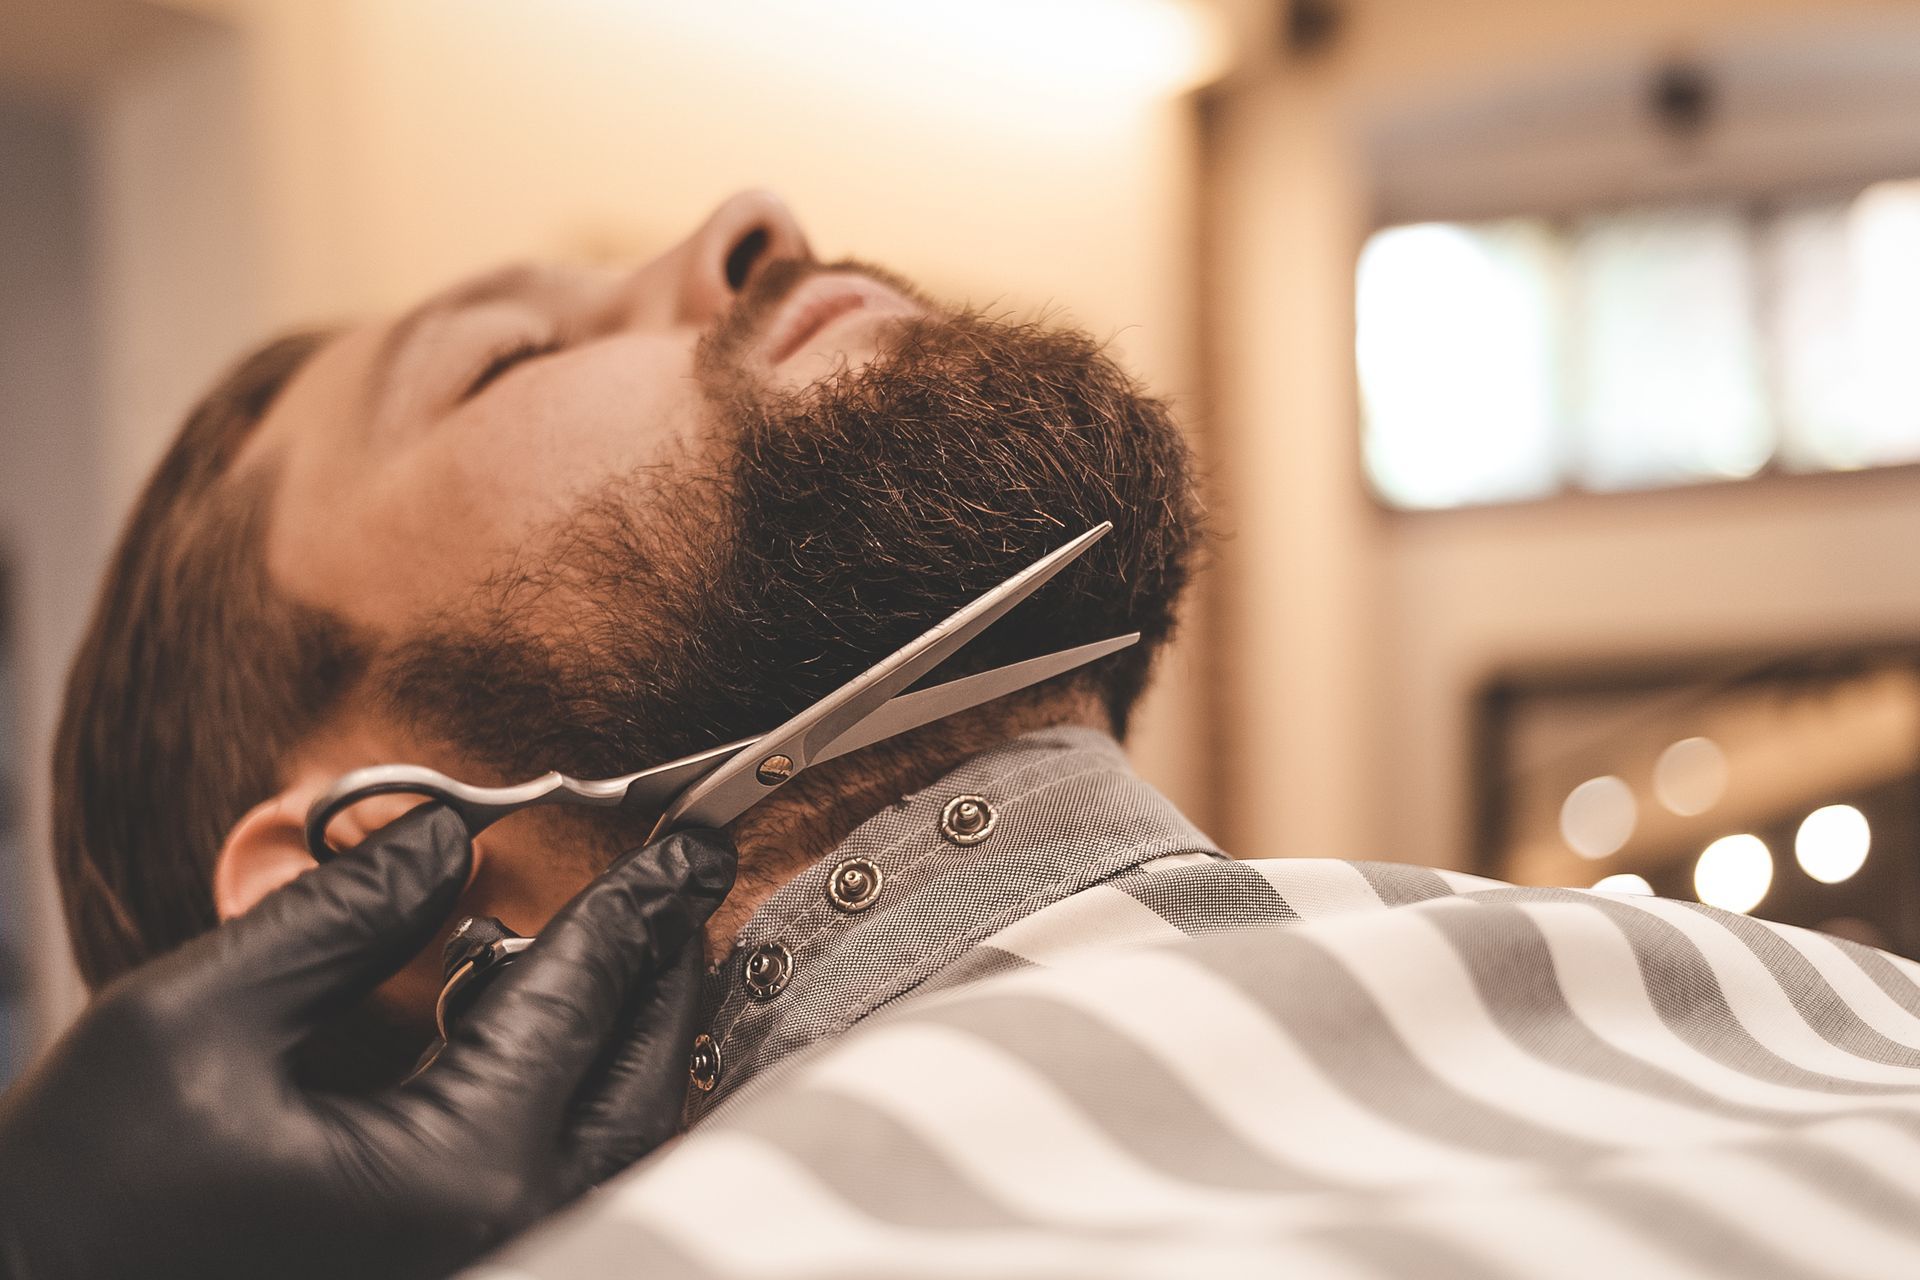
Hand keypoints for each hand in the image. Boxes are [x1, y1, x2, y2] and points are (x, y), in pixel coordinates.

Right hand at [0, 805, 733, 1279]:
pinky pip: (567, 1185)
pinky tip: (556, 1042)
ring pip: (619, 1145)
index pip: (581, 1001)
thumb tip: (443, 844)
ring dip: (637, 1042)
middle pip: (642, 1085)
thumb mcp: (194, 1019)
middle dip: (666, 973)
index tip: (691, 846)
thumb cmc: (82, 1196)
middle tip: (681, 886)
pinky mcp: (457, 1272)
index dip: (637, 907)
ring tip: (633, 950)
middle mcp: (504, 1236)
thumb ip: (340, 921)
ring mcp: (490, 1267)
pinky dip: (585, 1104)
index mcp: (457, 1171)